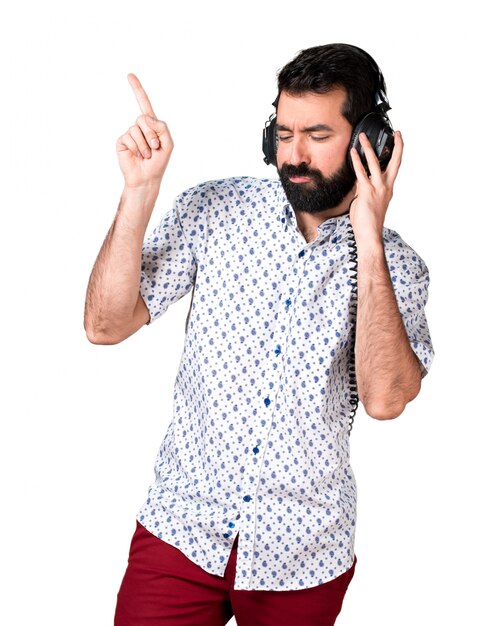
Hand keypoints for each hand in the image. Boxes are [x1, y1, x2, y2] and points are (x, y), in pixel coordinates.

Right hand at [116, 74, 173, 189]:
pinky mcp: (121, 141)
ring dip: (145, 145)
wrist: (146, 178)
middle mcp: (139, 127)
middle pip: (143, 118)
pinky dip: (136, 148)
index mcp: (151, 125)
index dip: (137, 90)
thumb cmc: (158, 163)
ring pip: (136, 129)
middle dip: (151, 134)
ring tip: (146, 155)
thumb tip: (145, 117)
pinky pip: (128, 137)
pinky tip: (138, 155)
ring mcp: (129, 133)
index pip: (144, 104)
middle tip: (155, 148)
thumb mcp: (168, 144)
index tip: (129, 75)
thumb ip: (162, 127)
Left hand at [349, 130, 402, 245]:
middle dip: (396, 146)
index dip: (398, 152)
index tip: (399, 139)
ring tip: (362, 137)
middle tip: (395, 132)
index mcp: (388, 189)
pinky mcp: (366, 192)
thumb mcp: (368, 201)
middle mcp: (386, 187)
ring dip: (368, 148)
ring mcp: (377, 189)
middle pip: (395, 162)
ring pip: (374, 163)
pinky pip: (361, 173)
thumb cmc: (368, 221)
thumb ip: (364, 188)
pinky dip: (356, 162)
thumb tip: (358, 180)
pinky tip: (352, 153)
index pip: (395, 167)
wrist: (369, 234)